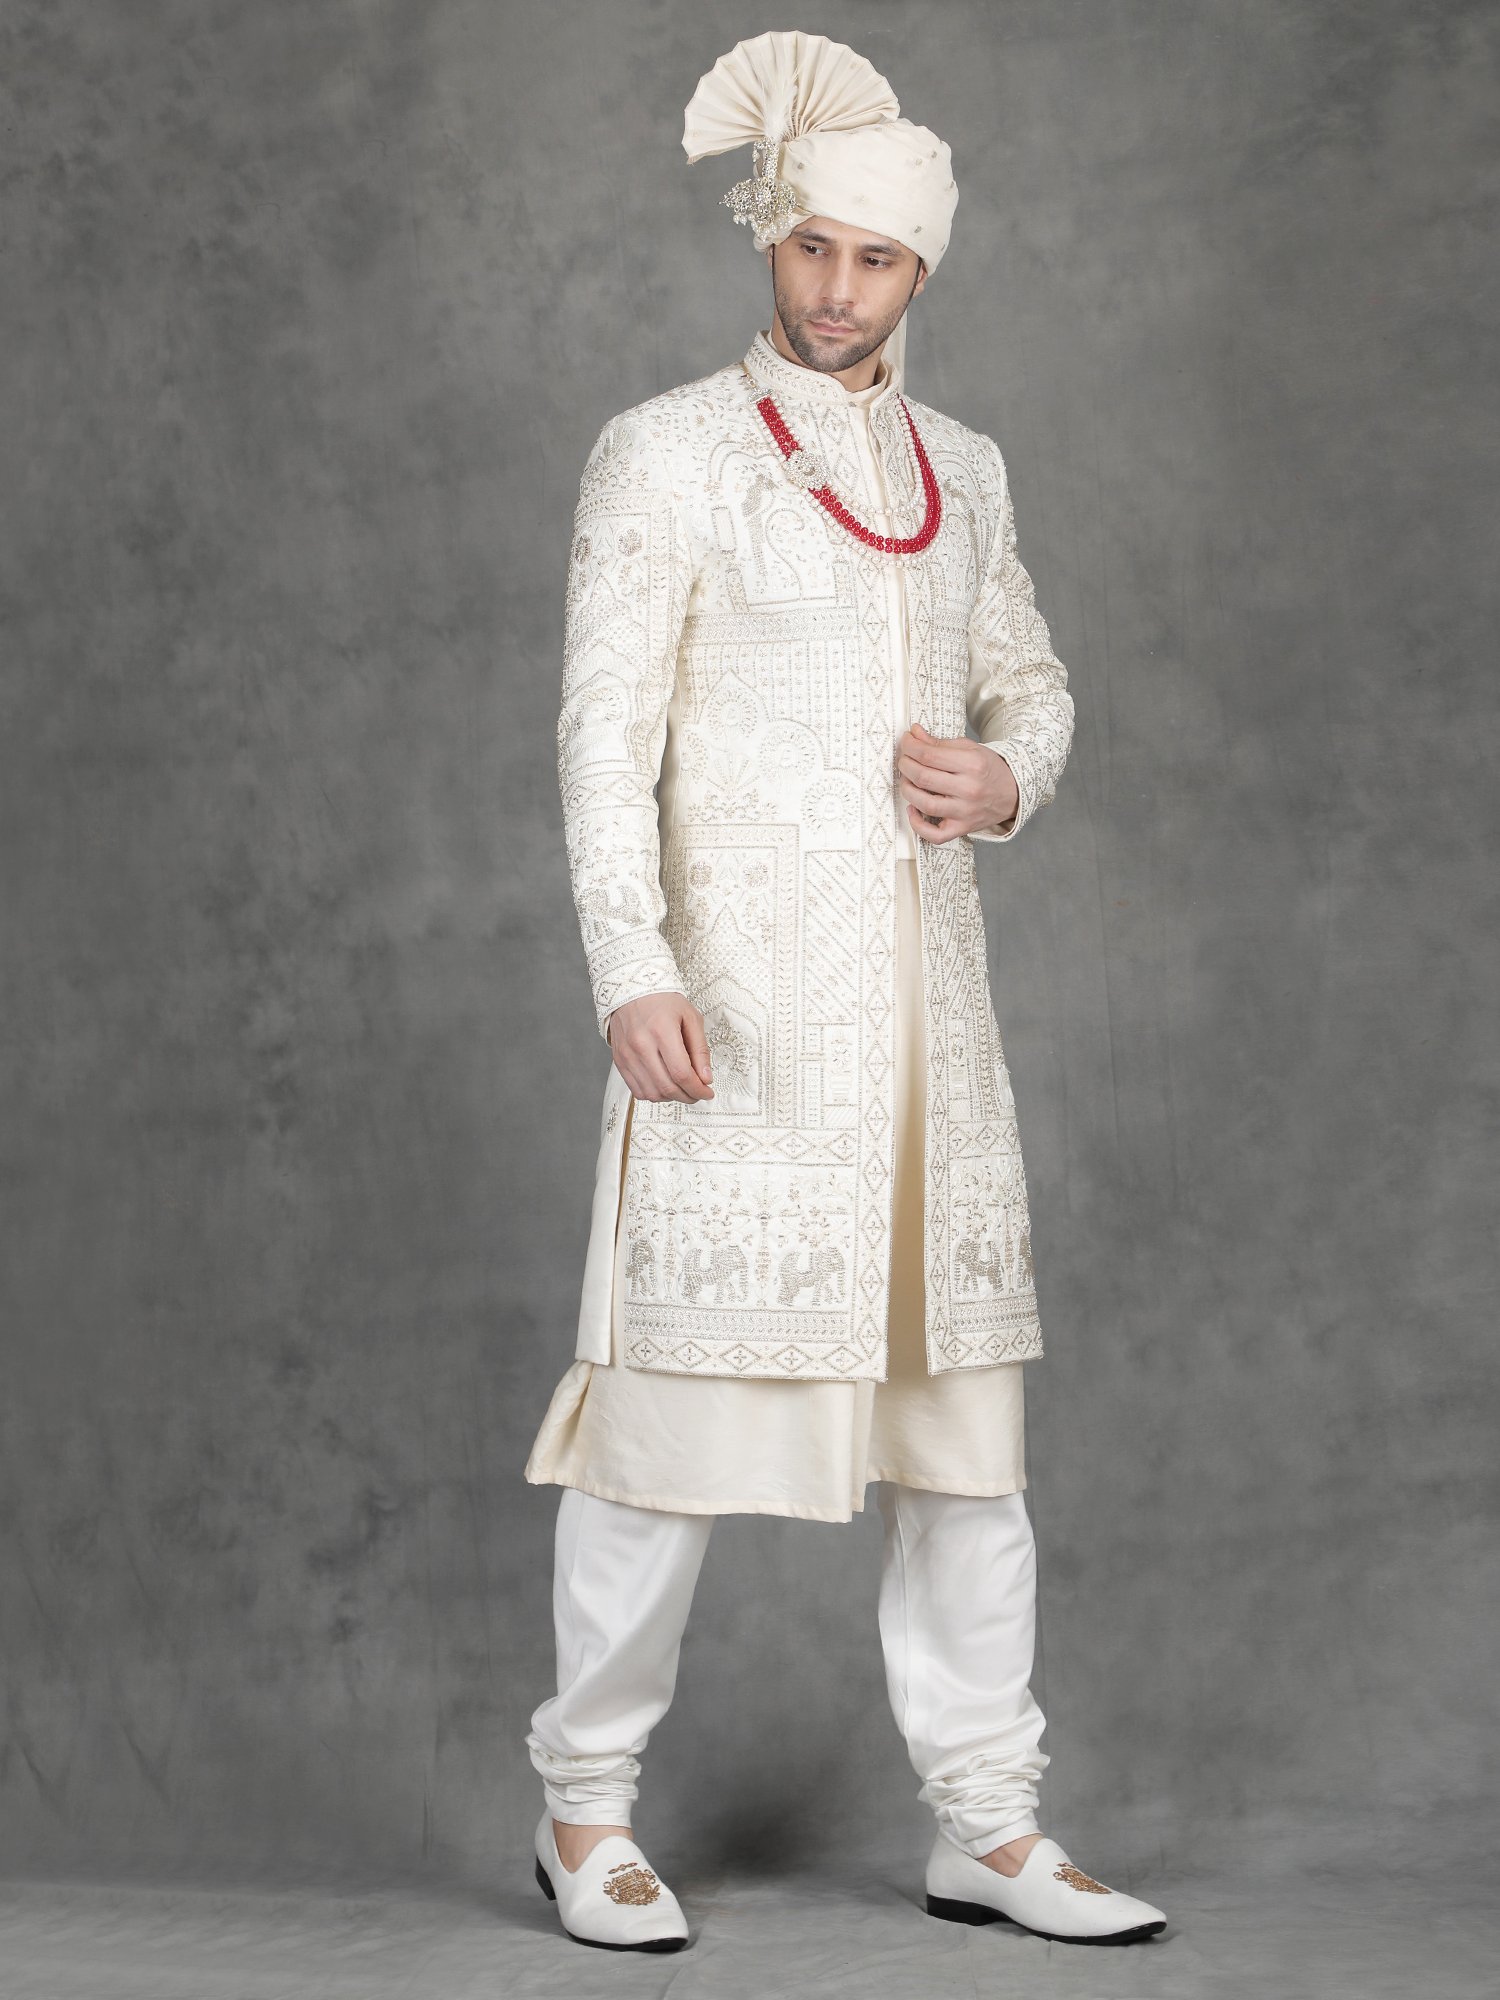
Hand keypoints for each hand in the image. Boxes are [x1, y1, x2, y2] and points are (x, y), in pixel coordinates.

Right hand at [606, 993, 714, 1102]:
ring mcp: (628, 1055)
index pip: (681, 1073)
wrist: (631, 990)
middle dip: (688, 1096)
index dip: (698, 1089)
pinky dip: (654, 1094)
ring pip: (652, 1093)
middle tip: (698, 1093)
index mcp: (662, 1031)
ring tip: (682, 1089)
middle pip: (667, 1087)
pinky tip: (664, 1086)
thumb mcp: (690, 1018)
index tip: (707, 1092)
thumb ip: (700, 1049)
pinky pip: (637, 1090)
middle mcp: (641, 1045)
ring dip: (671, 1097)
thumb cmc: (662, 1000)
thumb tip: (705, 1078)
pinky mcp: (620, 1061)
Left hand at [895, 722, 1018, 841]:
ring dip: (907, 790)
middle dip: (905, 765)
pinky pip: (935, 835)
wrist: (1012, 793)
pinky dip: (918, 825)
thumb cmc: (988, 769)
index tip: (906, 741)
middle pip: (923, 777)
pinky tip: (913, 809)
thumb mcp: (969, 749)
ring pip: (925, 804)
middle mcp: (969, 789)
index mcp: (972, 764)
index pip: (929, 755)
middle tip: (904, 760)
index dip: (910, 746)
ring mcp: (965, 812)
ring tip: (907, 780)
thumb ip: (939, 743)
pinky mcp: (962, 828)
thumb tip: (914, 733)